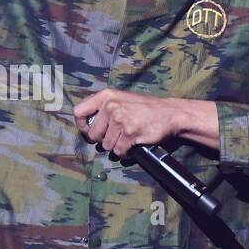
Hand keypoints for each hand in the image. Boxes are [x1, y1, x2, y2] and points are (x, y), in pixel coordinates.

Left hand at [74, 88, 188, 157]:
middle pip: (93, 134)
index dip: (82, 126)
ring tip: (127, 139)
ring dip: (116, 146)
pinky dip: (125, 152)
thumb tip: (85, 124)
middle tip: (115, 137)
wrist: (170, 113)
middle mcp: (111, 106)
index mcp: (106, 96)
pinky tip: (132, 146)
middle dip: (103, 140)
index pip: (78, 112)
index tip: (91, 131)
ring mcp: (121, 120)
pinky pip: (119, 151)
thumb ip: (102, 107)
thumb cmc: (144, 108)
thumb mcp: (121, 99)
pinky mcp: (130, 133)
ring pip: (106, 145)